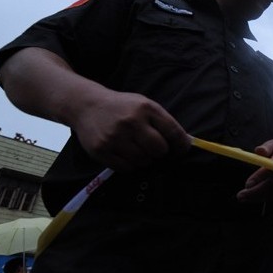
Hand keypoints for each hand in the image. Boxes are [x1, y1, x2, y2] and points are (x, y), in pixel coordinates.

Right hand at [72, 91, 190, 171]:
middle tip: (155, 149)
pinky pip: (126, 168)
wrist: (87, 106)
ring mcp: (114, 137)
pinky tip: (126, 154)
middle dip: (160, 152)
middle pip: (159, 150)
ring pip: (143, 161)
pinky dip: (130, 165)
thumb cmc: (122, 107)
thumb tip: (185, 143)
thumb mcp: (144, 105)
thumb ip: (163, 122)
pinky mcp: (101, 150)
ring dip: (145, 159)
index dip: (181, 145)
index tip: (182, 150)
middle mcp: (130, 122)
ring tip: (138, 149)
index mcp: (145, 108)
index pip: (173, 132)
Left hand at [236, 133, 272, 203]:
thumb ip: (265, 147)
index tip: (247, 184)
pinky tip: (251, 198)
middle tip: (240, 195)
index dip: (260, 177)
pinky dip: (262, 198)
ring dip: (257, 197)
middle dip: (256, 191)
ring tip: (242, 197)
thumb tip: (259, 150)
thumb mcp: (272, 143)